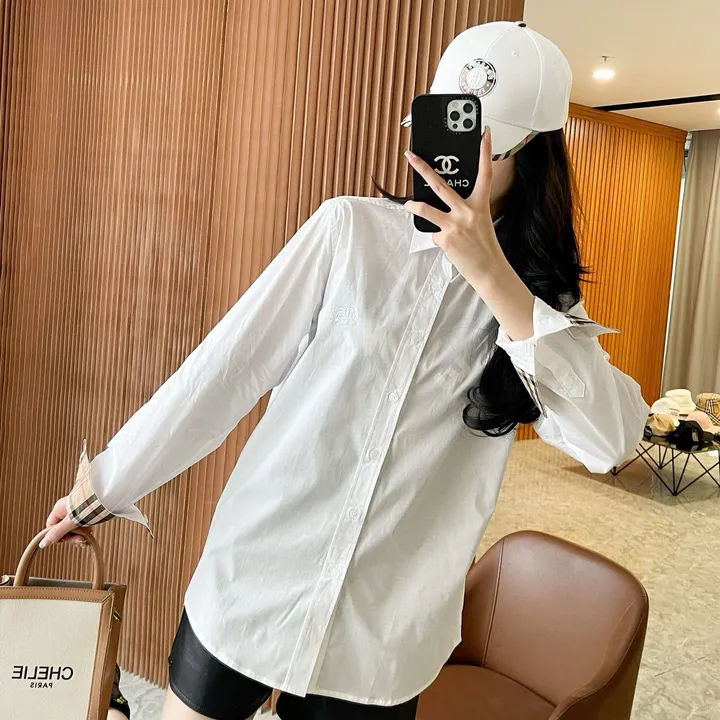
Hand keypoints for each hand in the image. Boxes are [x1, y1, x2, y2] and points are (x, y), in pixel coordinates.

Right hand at [43, 496, 88, 547]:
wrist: (105, 498)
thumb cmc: (88, 506)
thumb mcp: (71, 522)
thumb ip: (57, 533)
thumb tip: (42, 544)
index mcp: (59, 509)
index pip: (51, 526)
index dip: (56, 535)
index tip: (65, 539)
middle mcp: (67, 510)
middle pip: (62, 530)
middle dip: (72, 538)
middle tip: (81, 540)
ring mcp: (77, 513)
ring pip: (73, 530)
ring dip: (79, 537)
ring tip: (87, 540)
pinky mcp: (86, 515)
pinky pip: (82, 527)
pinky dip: (85, 533)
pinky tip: (90, 535)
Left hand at [404, 127, 533, 340]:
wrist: (488, 270)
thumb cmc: (483, 245)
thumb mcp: (480, 221)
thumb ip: (464, 208)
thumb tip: (440, 200)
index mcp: (480, 204)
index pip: (485, 172)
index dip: (485, 151)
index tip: (484, 132)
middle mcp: (467, 211)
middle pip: (441, 184)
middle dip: (423, 168)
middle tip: (410, 155)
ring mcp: (454, 224)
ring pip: (427, 210)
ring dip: (414, 206)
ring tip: (408, 204)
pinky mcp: (444, 238)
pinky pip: (432, 232)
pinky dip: (436, 236)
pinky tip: (447, 244)